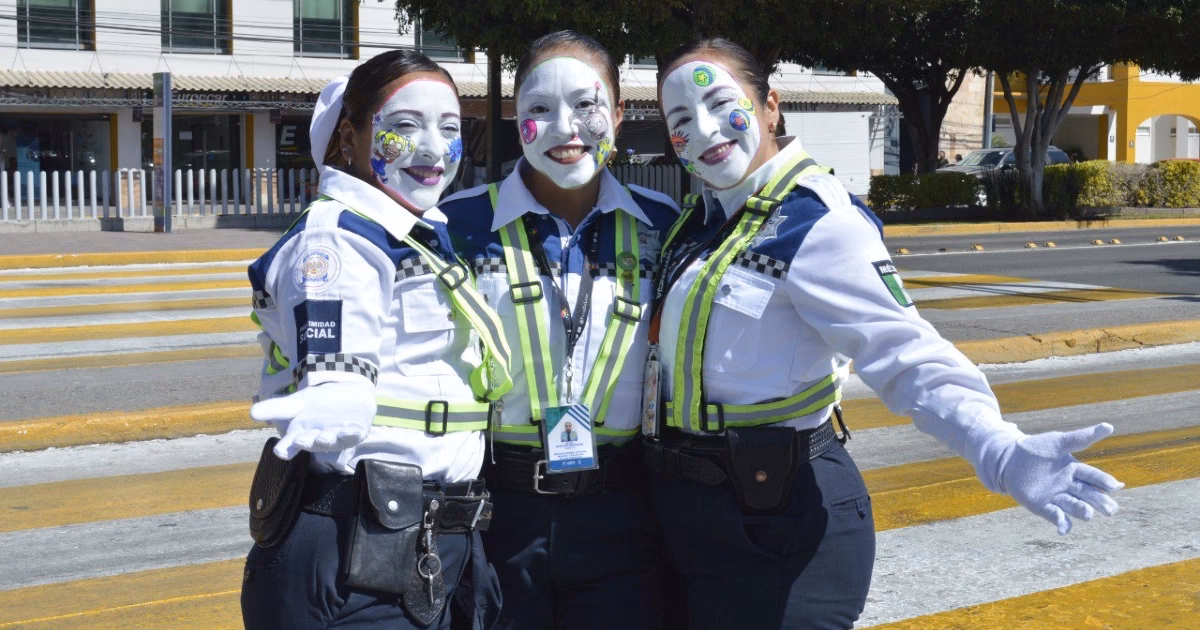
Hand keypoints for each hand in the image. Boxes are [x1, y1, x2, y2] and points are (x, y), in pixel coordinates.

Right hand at [250, 381, 376, 459]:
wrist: (349, 393)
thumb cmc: (320, 404)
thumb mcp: (298, 403)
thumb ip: (277, 408)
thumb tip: (251, 412)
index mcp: (301, 434)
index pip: (290, 445)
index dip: (286, 448)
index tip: (280, 451)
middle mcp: (318, 438)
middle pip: (311, 444)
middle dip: (307, 442)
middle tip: (301, 440)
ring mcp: (337, 437)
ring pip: (331, 441)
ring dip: (327, 440)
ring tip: (323, 437)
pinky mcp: (355, 432)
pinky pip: (353, 434)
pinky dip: (351, 433)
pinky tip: (350, 429)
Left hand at [997, 423, 1123, 534]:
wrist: (1008, 458)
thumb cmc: (1036, 448)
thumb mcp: (1058, 442)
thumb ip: (1081, 437)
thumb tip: (1110, 426)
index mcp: (1075, 470)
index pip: (1093, 476)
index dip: (1104, 481)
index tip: (1116, 486)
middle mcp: (1069, 486)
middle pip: (1088, 494)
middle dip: (1099, 502)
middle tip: (1111, 510)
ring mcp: (1056, 497)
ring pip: (1073, 506)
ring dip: (1082, 510)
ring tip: (1089, 514)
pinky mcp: (1042, 506)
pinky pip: (1054, 515)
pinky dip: (1060, 522)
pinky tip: (1063, 529)